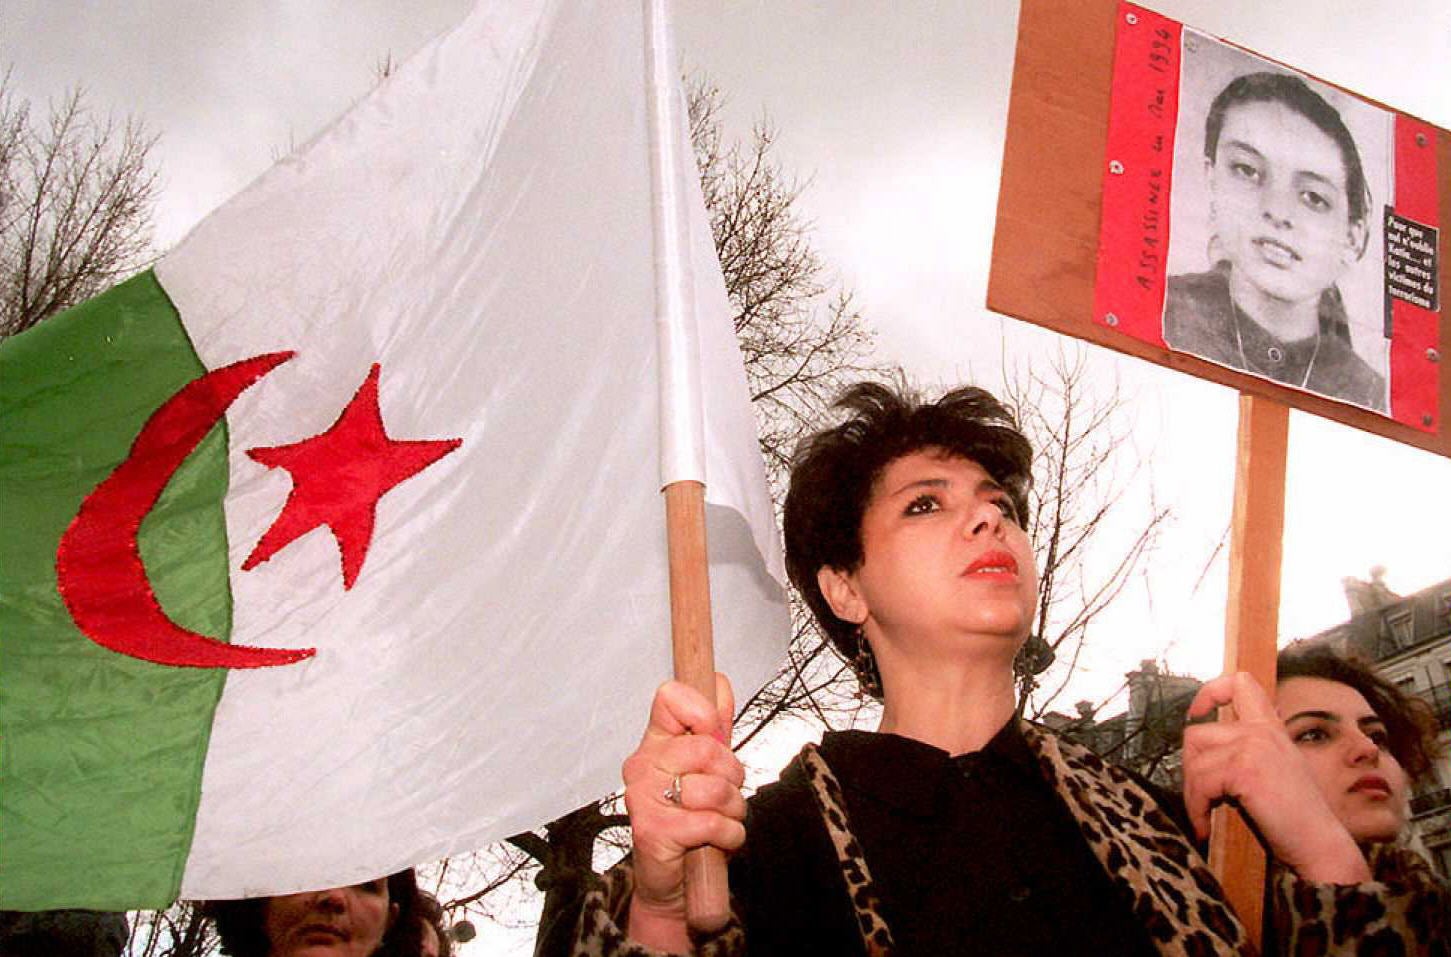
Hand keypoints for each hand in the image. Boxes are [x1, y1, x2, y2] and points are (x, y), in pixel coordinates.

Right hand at [621, 675, 745, 948]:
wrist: (671, 882)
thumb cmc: (691, 820)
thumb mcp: (707, 769)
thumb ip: (714, 727)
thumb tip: (720, 682)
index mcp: (654, 744)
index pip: (669, 698)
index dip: (702, 711)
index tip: (712, 733)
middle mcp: (642, 766)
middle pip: (705, 748)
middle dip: (732, 774)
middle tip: (725, 793)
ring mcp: (643, 798)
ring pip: (713, 788)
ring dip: (733, 808)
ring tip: (721, 818)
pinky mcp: (654, 830)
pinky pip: (712, 822)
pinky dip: (730, 834)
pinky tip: (719, 839)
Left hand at [1182, 672, 1369, 882]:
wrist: (1321, 846)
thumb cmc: (1297, 819)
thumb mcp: (1276, 771)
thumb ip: (1250, 752)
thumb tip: (1206, 752)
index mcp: (1272, 729)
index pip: (1241, 683)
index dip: (1211, 691)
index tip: (1196, 712)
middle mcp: (1263, 732)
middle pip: (1197, 733)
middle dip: (1190, 769)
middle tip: (1199, 796)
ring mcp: (1254, 747)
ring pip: (1194, 761)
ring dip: (1192, 794)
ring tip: (1204, 814)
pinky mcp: (1244, 769)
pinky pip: (1200, 783)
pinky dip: (1196, 808)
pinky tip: (1205, 825)